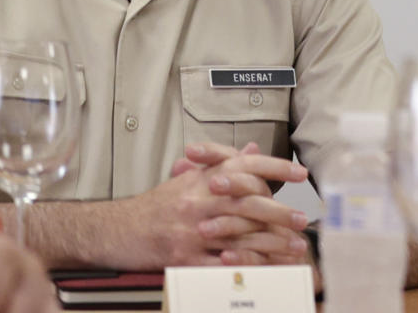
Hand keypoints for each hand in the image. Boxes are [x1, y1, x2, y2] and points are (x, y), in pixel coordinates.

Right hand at [132, 141, 312, 266]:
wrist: (115, 230)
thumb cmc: (155, 206)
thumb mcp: (188, 179)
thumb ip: (222, 164)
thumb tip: (252, 149)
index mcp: (202, 179)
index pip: (246, 166)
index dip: (276, 167)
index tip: (301, 174)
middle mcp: (199, 201)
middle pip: (248, 202)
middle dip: (280, 212)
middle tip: (302, 219)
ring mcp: (191, 230)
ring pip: (240, 234)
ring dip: (271, 243)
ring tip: (292, 248)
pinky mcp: (183, 256)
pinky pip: (219, 263)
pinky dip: (244, 265)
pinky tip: (264, 268)